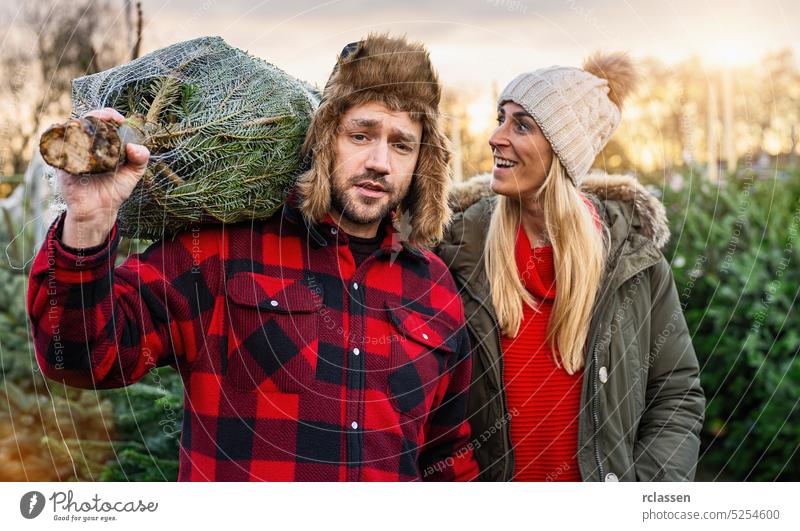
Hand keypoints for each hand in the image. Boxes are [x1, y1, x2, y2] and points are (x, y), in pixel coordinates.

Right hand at [57, 108, 148, 247]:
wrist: (98, 209)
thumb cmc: (115, 190)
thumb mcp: (133, 174)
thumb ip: (140, 160)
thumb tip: (135, 147)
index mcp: (104, 143)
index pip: (105, 122)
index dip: (110, 115)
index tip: (119, 119)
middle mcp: (87, 144)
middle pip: (87, 120)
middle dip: (96, 115)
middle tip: (106, 118)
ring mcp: (73, 151)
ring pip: (72, 129)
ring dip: (81, 123)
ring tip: (92, 126)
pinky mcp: (61, 161)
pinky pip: (57, 145)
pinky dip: (63, 138)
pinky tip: (73, 136)